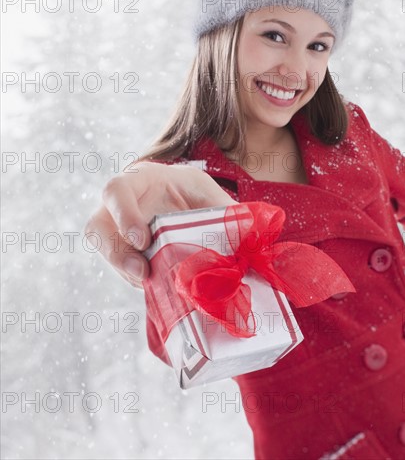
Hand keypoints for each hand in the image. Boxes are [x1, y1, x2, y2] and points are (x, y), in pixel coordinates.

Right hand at [84, 162, 236, 288]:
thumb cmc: (198, 195)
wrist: (189, 206)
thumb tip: (246, 239)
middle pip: (97, 226)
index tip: (143, 240)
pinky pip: (121, 269)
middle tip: (143, 272)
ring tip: (150, 283)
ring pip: (105, 252)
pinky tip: (158, 286)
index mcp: (141, 180)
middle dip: (116, 253)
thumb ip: (225, 214)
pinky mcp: (124, 253)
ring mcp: (117, 230)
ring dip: (124, 271)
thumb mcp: (213, 196)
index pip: (117, 190)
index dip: (124, 215)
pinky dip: (136, 280)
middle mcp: (121, 204)